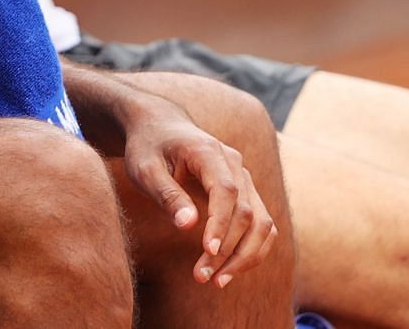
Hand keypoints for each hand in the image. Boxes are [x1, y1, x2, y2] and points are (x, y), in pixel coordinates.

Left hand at [120, 91, 278, 287]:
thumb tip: (188, 225)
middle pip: (247, 212)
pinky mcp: (246, 192)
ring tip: (217, 281)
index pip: (226, 191)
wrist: (160, 127)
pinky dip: (251, 249)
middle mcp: (234, 164)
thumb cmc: (148, 147)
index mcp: (209, 152)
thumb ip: (167, 194)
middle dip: (227, 249)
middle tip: (201, 277)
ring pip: (262, 223)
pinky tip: (228, 269)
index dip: (220, 224)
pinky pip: (261, 225)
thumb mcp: (145, 169)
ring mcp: (244, 178)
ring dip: (244, 256)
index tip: (206, 252)